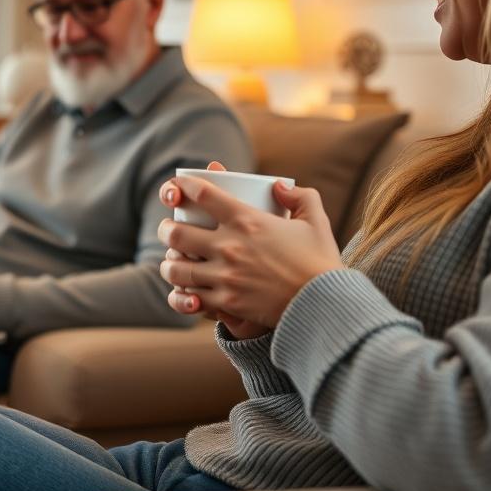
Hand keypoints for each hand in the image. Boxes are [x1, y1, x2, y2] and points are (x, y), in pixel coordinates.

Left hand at [158, 162, 342, 331]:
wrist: (325, 305)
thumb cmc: (320, 262)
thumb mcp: (315, 220)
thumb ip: (299, 196)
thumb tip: (278, 185)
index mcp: (247, 220)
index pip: (202, 194)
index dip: (184, 186)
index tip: (179, 187)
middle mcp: (230, 246)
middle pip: (176, 232)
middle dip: (165, 229)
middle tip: (168, 230)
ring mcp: (225, 276)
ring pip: (176, 267)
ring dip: (169, 263)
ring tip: (172, 260)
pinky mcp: (226, 302)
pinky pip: (189, 298)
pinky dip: (181, 293)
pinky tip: (184, 290)